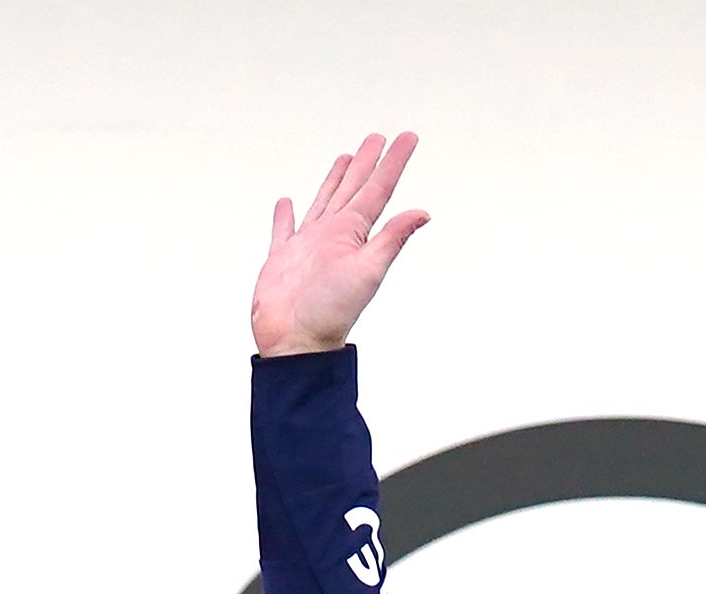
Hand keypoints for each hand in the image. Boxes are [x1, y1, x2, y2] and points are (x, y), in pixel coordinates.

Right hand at [254, 131, 428, 353]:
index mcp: (353, 233)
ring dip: (335, 180)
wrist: (295, 342)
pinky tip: (286, 202)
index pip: (378, 190)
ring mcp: (307, 245)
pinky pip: (283, 230)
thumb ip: (391, 239)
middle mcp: (332, 235)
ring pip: (323, 201)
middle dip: (366, 163)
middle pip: (353, 189)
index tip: (407, 138)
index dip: (392, 162)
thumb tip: (424, 213)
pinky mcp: (282, 259)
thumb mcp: (367, 271)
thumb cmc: (331, 312)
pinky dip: (284, 216)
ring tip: (344, 159)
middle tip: (378, 138)